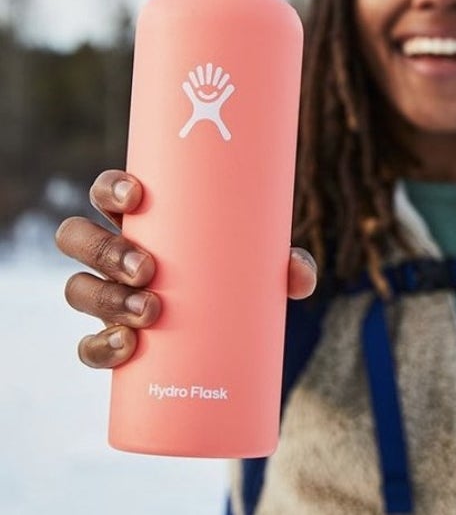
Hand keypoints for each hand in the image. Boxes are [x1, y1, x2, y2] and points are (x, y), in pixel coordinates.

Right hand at [55, 169, 316, 369]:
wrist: (231, 332)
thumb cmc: (239, 275)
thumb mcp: (262, 264)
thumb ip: (287, 264)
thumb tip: (299, 274)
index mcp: (143, 220)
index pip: (108, 192)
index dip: (111, 188)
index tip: (138, 195)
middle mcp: (114, 252)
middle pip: (79, 237)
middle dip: (106, 250)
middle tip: (148, 268)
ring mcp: (107, 294)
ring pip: (77, 288)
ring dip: (106, 298)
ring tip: (151, 312)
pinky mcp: (111, 337)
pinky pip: (87, 345)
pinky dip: (100, 347)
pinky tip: (127, 347)